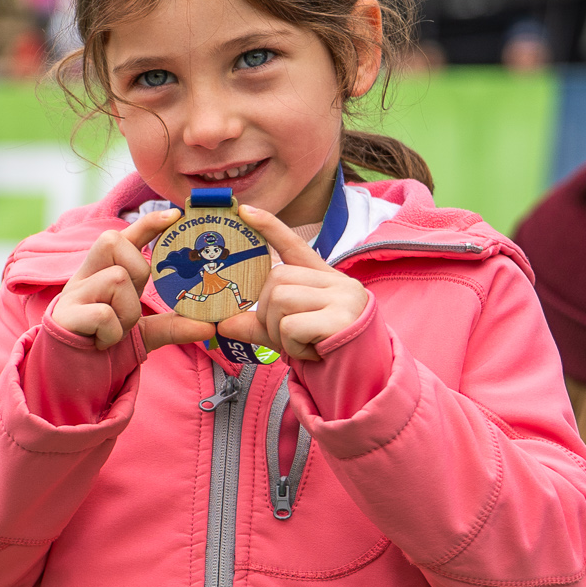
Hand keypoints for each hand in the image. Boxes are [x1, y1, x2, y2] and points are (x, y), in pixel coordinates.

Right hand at [50, 211, 218, 353]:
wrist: (69, 378)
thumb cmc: (101, 344)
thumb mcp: (141, 331)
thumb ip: (172, 325)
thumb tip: (209, 326)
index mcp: (101, 273)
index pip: (124, 237)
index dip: (148, 222)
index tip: (176, 215)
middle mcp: (84, 276)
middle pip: (113, 240)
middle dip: (136, 270)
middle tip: (130, 303)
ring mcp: (72, 294)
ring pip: (116, 278)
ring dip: (127, 312)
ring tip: (115, 332)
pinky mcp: (64, 316)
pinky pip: (104, 314)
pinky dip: (112, 333)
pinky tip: (102, 342)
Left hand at [217, 204, 371, 361]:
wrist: (362, 376)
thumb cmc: (322, 349)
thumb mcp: (286, 333)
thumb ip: (256, 325)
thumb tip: (222, 324)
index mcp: (323, 278)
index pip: (293, 246)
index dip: (269, 228)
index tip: (245, 210)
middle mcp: (337, 281)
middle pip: (276, 280)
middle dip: (268, 314)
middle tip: (288, 335)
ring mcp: (343, 298)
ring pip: (280, 301)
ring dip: (279, 332)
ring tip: (302, 344)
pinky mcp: (342, 319)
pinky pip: (291, 327)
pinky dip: (292, 345)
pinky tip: (312, 352)